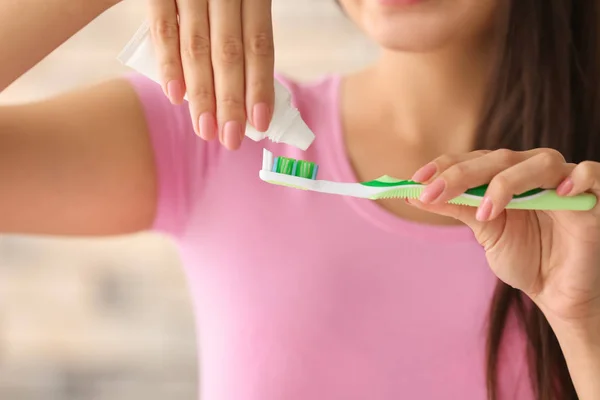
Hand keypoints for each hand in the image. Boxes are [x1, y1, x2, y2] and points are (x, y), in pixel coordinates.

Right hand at [148, 0, 274, 149]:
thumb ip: (244, 26)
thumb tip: (245, 84)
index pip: (259, 45)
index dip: (259, 86)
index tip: (259, 125)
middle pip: (230, 53)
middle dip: (230, 101)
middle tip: (231, 140)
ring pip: (197, 46)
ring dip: (202, 94)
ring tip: (206, 130)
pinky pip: (163, 25)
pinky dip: (168, 62)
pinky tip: (176, 95)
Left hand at [407, 148, 599, 330]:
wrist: (559, 292)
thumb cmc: (524, 258)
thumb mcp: (485, 231)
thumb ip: (457, 208)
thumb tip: (414, 194)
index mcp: (506, 175)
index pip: (474, 159)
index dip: (445, 166)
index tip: (415, 181)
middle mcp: (533, 171)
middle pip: (499, 158)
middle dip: (461, 174)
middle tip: (432, 193)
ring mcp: (564, 181)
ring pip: (539, 162)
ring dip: (507, 183)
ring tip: (486, 212)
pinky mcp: (595, 197)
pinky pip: (592, 174)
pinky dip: (578, 179)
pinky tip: (558, 194)